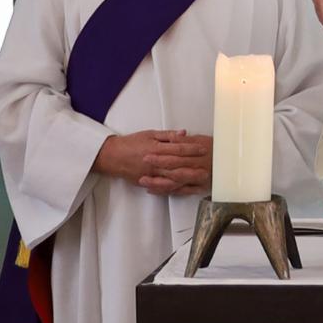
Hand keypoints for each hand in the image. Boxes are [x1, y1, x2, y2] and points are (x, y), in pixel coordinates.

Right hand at [94, 130, 212, 195]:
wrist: (113, 156)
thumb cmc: (132, 143)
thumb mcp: (149, 134)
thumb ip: (168, 135)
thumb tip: (184, 133)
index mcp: (156, 148)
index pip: (178, 148)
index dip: (192, 148)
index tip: (204, 149)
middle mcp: (155, 162)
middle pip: (178, 165)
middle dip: (194, 166)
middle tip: (209, 167)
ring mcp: (151, 174)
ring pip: (172, 178)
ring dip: (187, 179)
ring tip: (200, 180)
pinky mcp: (147, 181)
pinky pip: (163, 187)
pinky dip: (174, 188)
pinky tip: (185, 188)